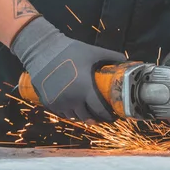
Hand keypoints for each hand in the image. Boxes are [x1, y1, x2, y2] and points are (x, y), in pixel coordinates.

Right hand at [11, 16, 126, 121]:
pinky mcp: (48, 103)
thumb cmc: (71, 51)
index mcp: (85, 88)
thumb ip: (112, 57)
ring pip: (75, 117)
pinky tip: (76, 106)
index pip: (100, 110)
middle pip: (88, 118)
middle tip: (104, 115)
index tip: (115, 116)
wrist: (43, 50)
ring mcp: (59, 103)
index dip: (109, 116)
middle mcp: (72, 99)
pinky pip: (63, 113)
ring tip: (91, 111)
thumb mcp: (94, 52)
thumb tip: (126, 60)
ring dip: (84, 115)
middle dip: (98, 118)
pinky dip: (71, 112)